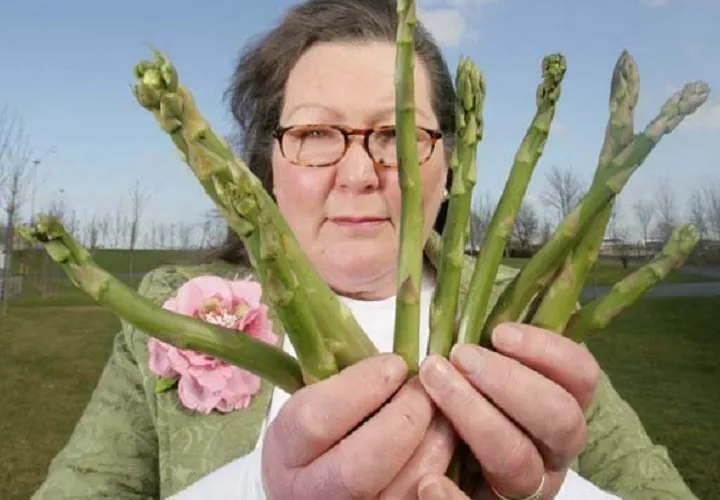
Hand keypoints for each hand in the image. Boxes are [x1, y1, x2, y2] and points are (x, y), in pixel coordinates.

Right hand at [260, 353, 456, 499]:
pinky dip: (442, 469)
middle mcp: (310, 492)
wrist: (310, 491)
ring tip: (443, 412)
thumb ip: (343, 381)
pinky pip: (420, 499)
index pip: (316, 420)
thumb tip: (398, 354)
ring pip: (399, 491)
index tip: (395, 364)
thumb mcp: (310, 403)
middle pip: (358, 467)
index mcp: (286, 450)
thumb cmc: (317, 435)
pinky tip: (447, 442)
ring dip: (433, 444)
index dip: (362, 388)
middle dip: (403, 420)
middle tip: (424, 390)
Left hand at [417, 322, 600, 499]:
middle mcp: (554, 450)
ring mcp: (528, 486)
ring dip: (475, 417)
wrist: (441, 464)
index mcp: (560, 405)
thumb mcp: (481, 367)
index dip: (547, 350)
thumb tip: (473, 304)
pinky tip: (429, 480)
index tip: (499, 332)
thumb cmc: (461, 397)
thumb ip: (488, 344)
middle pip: (559, 419)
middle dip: (509, 381)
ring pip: (519, 460)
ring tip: (434, 382)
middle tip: (461, 356)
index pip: (581, 376)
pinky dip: (454, 498)